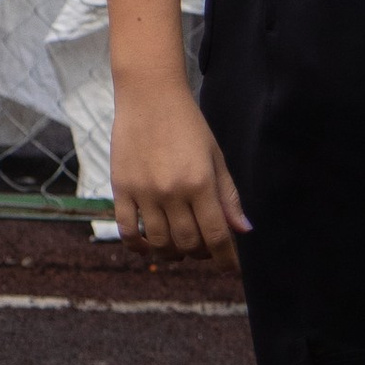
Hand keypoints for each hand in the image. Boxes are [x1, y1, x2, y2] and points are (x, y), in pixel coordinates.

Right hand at [109, 76, 249, 258]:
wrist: (149, 95)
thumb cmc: (188, 124)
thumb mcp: (215, 156)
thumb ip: (228, 195)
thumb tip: (243, 230)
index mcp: (200, 182)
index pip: (216, 235)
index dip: (226, 258)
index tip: (231, 269)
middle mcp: (172, 191)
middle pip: (188, 243)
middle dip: (200, 254)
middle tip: (204, 250)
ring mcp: (144, 191)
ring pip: (158, 242)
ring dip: (171, 253)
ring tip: (178, 248)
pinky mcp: (121, 188)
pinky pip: (126, 230)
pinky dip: (137, 246)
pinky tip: (147, 246)